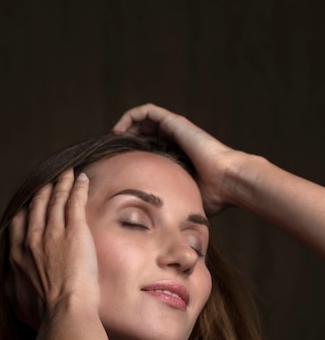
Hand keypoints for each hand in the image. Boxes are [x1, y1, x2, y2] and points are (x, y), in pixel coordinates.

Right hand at [6, 170, 98, 329]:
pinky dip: (77, 187)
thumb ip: (12, 287)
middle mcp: (33, 238)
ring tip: (66, 172)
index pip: (20, 222)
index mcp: (18, 254)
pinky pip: (75, 201)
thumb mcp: (17, 301)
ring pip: (56, 199)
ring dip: (61, 183)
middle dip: (43, 189)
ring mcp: (54, 232)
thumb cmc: (44, 314)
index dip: (26, 208)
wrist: (64, 313)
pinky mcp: (75, 231)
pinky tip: (81, 178)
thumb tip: (10, 283)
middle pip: (37, 205)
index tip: (31, 202)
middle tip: (50, 180)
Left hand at [113, 103, 245, 213]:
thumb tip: (161, 227)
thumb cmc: (213, 195)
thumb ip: (173, 206)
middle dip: (127, 139)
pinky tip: (119, 129)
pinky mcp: (175, 123)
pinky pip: (148, 111)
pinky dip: (131, 116)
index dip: (134, 153)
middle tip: (112, 151)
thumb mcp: (184, 200)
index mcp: (178, 156)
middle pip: (145, 132)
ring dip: (126, 125)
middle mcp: (176, 140)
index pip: (151, 149)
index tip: (119, 165)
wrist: (227, 181)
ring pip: (144, 120)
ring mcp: (175, 130)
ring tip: (112, 137)